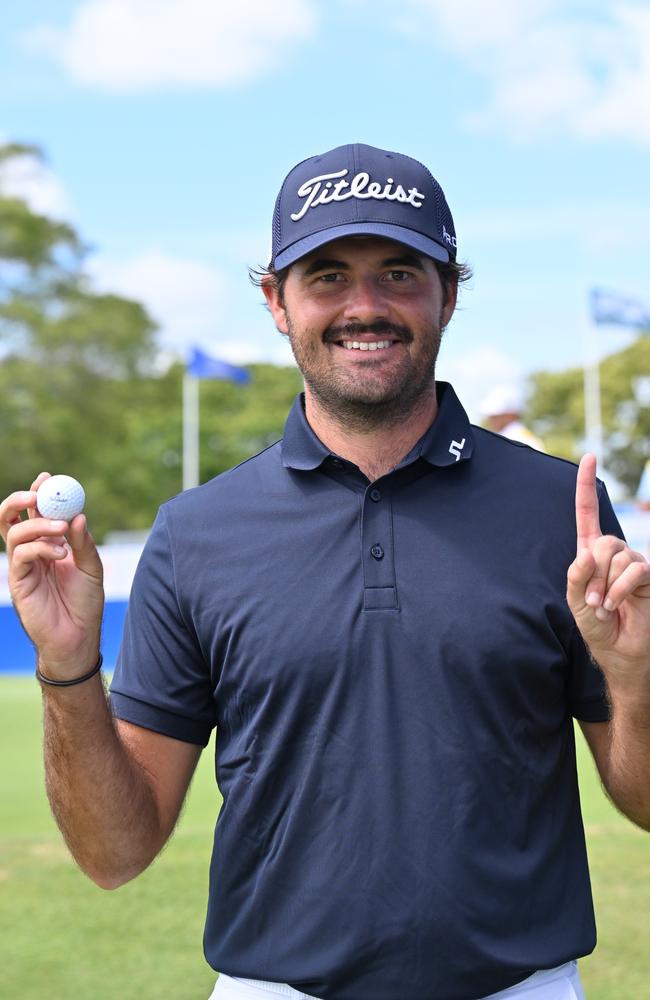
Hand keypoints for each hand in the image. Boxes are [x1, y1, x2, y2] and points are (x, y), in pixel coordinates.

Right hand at [0, 472, 103, 677]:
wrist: (78, 637)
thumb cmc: (84, 603)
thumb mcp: (91, 568)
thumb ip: (84, 542)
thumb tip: (78, 516)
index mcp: (47, 543)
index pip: (35, 513)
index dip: (37, 493)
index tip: (47, 477)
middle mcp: (31, 552)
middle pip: (11, 518)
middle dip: (21, 500)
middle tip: (39, 494)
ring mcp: (22, 566)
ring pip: (14, 533)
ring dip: (39, 524)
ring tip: (62, 530)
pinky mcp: (18, 582)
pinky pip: (20, 555)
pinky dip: (40, 547)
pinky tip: (60, 553)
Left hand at [567, 454, 649, 684]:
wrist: (618, 650)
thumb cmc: (594, 625)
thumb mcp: (574, 600)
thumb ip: (576, 575)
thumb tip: (588, 552)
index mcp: (589, 553)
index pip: (587, 513)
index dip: (587, 486)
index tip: (589, 457)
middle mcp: (612, 552)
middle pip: (601, 542)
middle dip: (593, 573)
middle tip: (591, 600)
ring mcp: (632, 563)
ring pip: (617, 555)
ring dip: (605, 585)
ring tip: (602, 605)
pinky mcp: (648, 576)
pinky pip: (634, 570)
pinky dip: (620, 590)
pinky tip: (615, 606)